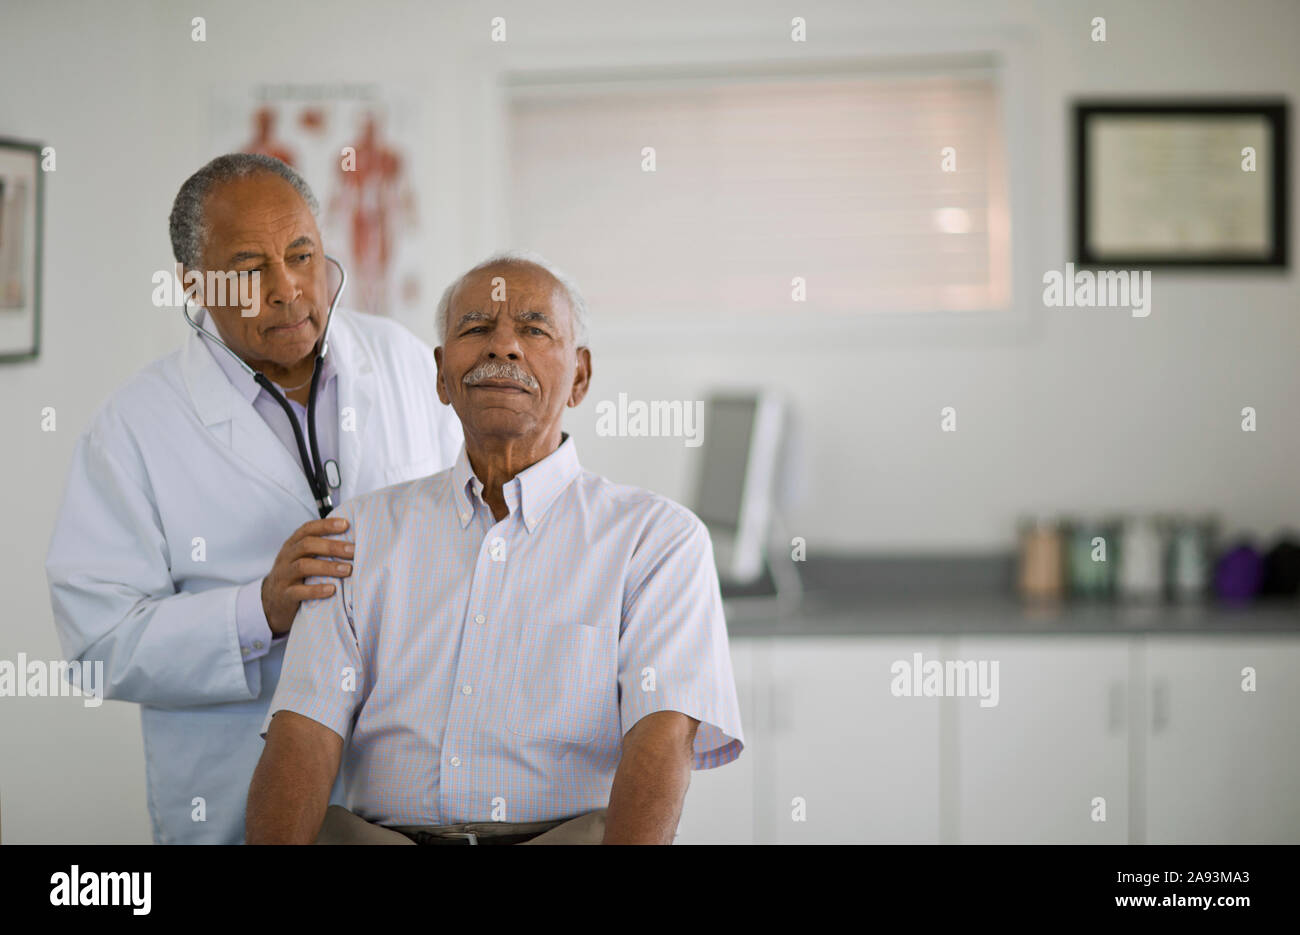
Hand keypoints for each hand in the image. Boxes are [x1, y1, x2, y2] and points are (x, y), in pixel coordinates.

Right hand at [261, 517, 353, 636]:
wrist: (271, 602)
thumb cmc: (296, 576)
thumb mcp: (303, 558)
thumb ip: (321, 548)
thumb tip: (354, 540)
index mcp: (293, 545)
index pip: (308, 529)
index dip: (326, 525)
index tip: (346, 524)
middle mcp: (286, 557)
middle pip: (306, 545)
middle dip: (331, 546)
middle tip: (353, 550)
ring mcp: (283, 576)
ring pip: (302, 566)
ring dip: (327, 567)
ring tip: (348, 570)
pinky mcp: (284, 595)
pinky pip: (298, 591)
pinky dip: (316, 590)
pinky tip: (332, 589)